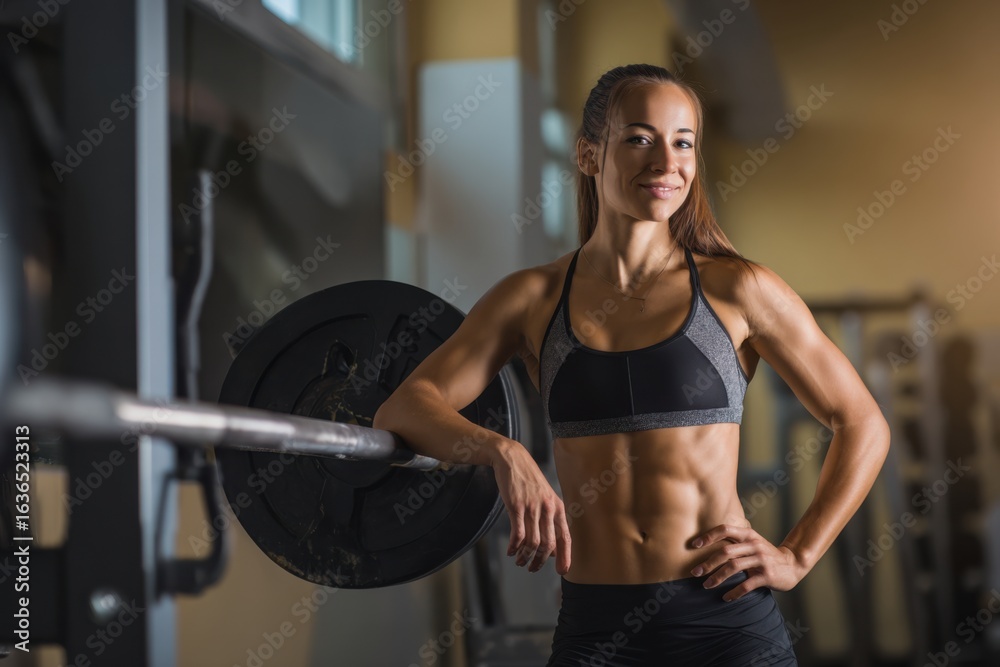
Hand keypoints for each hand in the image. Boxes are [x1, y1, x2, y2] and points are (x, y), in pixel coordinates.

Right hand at [490, 440, 570, 574]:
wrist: (512, 459)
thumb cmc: (528, 480)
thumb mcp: (545, 498)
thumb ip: (550, 520)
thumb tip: (553, 547)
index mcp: (557, 507)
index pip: (565, 537)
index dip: (565, 557)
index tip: (562, 571)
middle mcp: (547, 508)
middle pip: (548, 544)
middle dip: (540, 561)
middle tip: (532, 568)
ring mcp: (532, 507)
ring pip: (533, 542)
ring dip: (526, 556)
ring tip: (519, 561)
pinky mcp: (516, 506)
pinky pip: (518, 534)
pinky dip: (514, 546)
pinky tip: (511, 550)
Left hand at [689, 524, 806, 600]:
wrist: (792, 565)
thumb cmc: (765, 554)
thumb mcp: (752, 543)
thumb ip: (735, 543)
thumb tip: (706, 547)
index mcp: (748, 535)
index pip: (725, 530)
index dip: (708, 536)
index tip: (694, 546)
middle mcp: (754, 545)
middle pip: (725, 552)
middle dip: (708, 563)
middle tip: (695, 572)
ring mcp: (761, 560)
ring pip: (733, 567)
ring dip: (717, 578)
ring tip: (707, 585)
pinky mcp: (767, 575)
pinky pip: (747, 585)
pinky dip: (734, 592)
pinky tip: (726, 597)